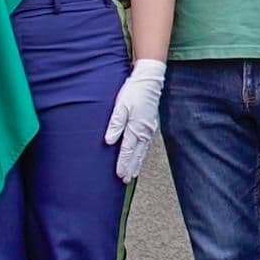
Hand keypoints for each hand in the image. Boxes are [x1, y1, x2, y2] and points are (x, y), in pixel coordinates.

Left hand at [103, 59, 169, 185]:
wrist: (150, 79)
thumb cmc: (134, 91)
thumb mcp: (120, 106)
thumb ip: (115, 124)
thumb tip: (109, 141)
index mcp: (135, 128)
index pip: (127, 151)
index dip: (123, 164)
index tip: (119, 175)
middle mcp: (144, 131)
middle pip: (136, 154)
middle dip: (130, 168)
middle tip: (125, 180)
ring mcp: (149, 128)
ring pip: (142, 151)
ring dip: (137, 163)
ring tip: (133, 173)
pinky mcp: (150, 124)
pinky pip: (146, 144)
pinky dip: (142, 153)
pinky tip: (140, 155)